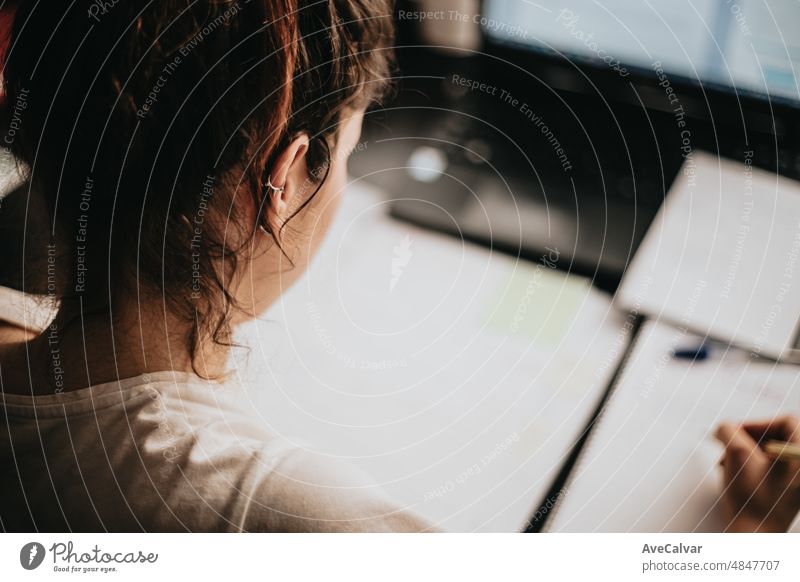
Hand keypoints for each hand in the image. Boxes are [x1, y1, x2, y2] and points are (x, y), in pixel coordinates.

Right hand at [714, 415, 799, 531]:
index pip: (785, 422)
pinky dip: (750, 466)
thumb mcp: (736, 454)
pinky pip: (769, 469)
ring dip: (745, 453)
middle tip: (729, 447)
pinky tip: (734, 475)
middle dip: (747, 439)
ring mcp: (797, 483)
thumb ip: (727, 430)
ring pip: (770, 453)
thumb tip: (724, 428)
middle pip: (777, 437)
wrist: (754, 535)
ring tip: (727, 463)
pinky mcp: (788, 494)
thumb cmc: (751, 499)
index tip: (736, 433)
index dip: (757, 423)